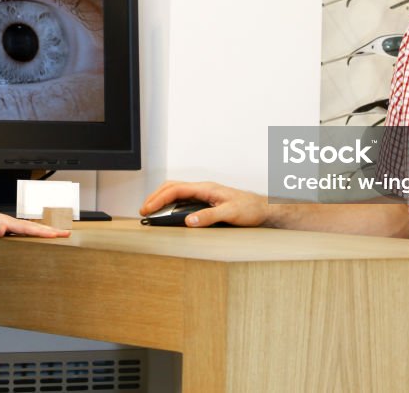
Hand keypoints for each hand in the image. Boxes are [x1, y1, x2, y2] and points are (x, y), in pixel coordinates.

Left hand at [0, 206, 70, 239]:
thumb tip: (4, 228)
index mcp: (5, 221)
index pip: (27, 228)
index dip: (42, 232)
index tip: (55, 234)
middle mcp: (9, 222)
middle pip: (34, 227)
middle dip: (51, 230)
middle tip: (66, 234)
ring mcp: (9, 225)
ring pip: (31, 229)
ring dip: (45, 231)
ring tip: (58, 235)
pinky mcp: (6, 230)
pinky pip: (24, 232)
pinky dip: (35, 234)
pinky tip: (38, 238)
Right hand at [140, 181, 268, 227]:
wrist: (265, 209)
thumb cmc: (251, 208)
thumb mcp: (230, 214)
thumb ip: (209, 216)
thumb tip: (189, 221)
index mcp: (206, 188)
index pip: (176, 189)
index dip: (159, 198)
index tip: (147, 208)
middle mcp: (203, 189)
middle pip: (172, 187)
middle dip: (155, 197)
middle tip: (143, 211)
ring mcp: (204, 195)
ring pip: (177, 192)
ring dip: (162, 200)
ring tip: (151, 212)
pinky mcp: (207, 202)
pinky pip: (184, 200)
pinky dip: (171, 205)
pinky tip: (168, 214)